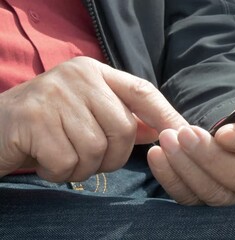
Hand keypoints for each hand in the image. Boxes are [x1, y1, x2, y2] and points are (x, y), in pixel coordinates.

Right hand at [0, 57, 187, 181]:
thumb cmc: (48, 124)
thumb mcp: (88, 112)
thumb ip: (124, 118)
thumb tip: (166, 131)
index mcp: (94, 72)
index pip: (142, 91)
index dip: (167, 115)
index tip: (186, 134)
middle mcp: (77, 76)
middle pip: (123, 128)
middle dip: (112, 156)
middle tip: (87, 159)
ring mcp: (54, 94)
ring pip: (96, 149)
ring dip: (83, 166)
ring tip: (62, 156)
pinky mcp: (33, 118)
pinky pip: (68, 162)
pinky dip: (60, 171)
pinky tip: (44, 159)